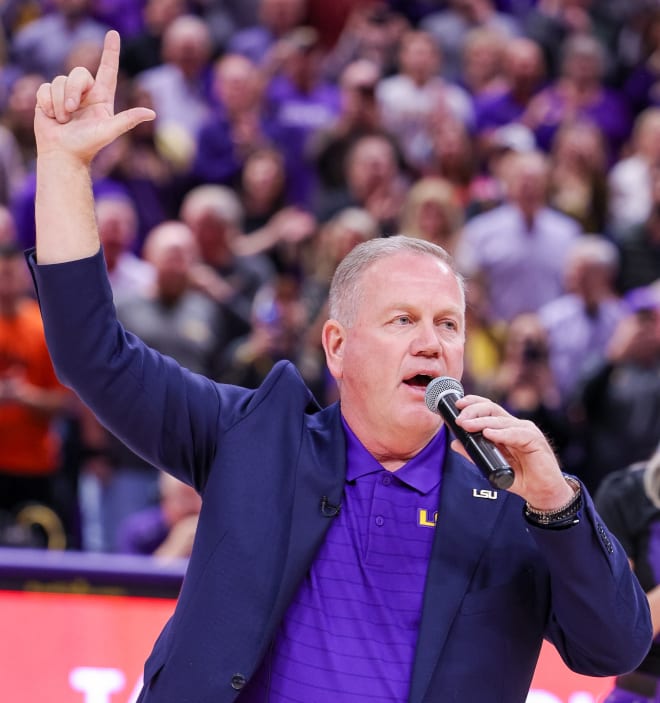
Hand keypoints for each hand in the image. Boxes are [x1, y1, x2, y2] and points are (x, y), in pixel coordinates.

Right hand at [34, 30, 154, 165]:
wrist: (63, 154)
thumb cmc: (88, 145)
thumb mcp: (110, 131)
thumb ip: (129, 119)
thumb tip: (152, 113)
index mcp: (101, 97)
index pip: (107, 70)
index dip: (110, 52)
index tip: (114, 33)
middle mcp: (85, 93)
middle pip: (78, 73)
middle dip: (72, 91)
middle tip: (71, 112)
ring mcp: (66, 94)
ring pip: (59, 81)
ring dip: (59, 103)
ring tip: (63, 120)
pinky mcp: (49, 96)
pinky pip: (45, 88)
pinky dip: (47, 103)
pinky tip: (52, 117)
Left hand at [452, 394, 573, 509]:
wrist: (542, 492)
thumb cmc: (520, 476)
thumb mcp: (491, 465)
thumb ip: (474, 454)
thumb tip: (455, 444)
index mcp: (505, 428)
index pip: (488, 409)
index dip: (473, 403)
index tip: (457, 405)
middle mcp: (516, 426)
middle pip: (492, 409)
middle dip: (473, 411)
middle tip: (459, 420)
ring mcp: (526, 431)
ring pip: (501, 421)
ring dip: (482, 422)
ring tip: (467, 425)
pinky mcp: (535, 441)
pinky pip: (516, 434)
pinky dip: (501, 434)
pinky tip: (488, 434)